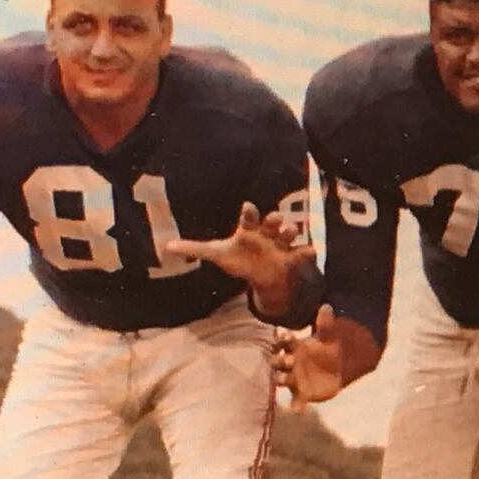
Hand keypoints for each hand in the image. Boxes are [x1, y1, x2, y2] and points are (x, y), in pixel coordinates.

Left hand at [165, 201, 315, 310]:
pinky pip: (301, 253)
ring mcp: (281, 245)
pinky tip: (311, 251)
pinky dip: (307, 252)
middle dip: (275, 220)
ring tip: (290, 232)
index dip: (249, 213)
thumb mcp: (218, 254)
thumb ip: (195, 249)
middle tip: (275, 219)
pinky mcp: (292, 258)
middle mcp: (267, 234)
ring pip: (289, 233)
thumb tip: (167, 246)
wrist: (262, 273)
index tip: (248, 206)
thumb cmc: (239, 258)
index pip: (249, 218)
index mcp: (249, 230)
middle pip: (272, 222)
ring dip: (291, 231)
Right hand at [270, 304, 347, 407]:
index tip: (285, 336)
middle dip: (279, 361)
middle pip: (278, 362)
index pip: (284, 342)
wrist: (337, 368)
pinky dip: (296, 406)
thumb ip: (326, 324)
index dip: (283, 339)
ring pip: (281, 380)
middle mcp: (291, 364)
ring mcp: (294, 379)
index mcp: (296, 348)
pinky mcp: (302, 393)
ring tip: (280, 379)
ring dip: (280, 379)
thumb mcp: (329, 336)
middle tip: (281, 359)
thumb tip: (327, 306)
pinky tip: (297, 410)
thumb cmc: (328, 349)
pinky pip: (296, 401)